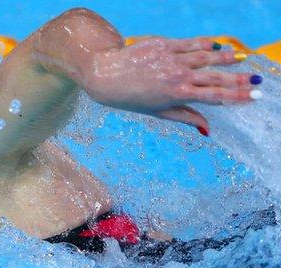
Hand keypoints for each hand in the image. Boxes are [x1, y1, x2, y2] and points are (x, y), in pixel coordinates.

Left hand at [83, 37, 255, 134]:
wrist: (106, 76)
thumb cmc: (131, 99)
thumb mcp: (158, 113)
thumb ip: (185, 117)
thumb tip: (208, 130)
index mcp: (177, 95)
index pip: (214, 96)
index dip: (236, 97)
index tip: (253, 97)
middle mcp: (177, 76)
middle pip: (215, 77)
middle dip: (238, 79)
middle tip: (256, 81)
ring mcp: (171, 58)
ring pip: (206, 57)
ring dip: (226, 58)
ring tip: (241, 59)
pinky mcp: (163, 44)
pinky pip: (190, 43)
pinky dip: (205, 44)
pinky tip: (217, 46)